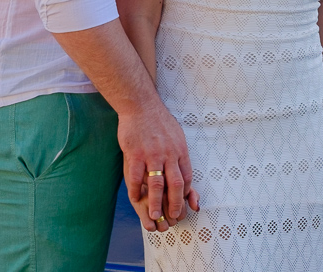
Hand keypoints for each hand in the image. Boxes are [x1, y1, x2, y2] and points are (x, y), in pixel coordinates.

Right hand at [119, 104, 199, 231]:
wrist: (141, 105)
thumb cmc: (159, 122)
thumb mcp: (177, 135)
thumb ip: (179, 154)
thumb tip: (183, 170)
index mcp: (180, 150)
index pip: (186, 177)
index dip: (186, 194)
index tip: (183, 204)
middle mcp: (169, 153)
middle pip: (175, 184)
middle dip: (175, 204)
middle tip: (173, 217)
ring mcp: (152, 154)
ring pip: (157, 184)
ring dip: (157, 203)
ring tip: (155, 216)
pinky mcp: (136, 153)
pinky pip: (137, 177)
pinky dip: (137, 190)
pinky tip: (136, 199)